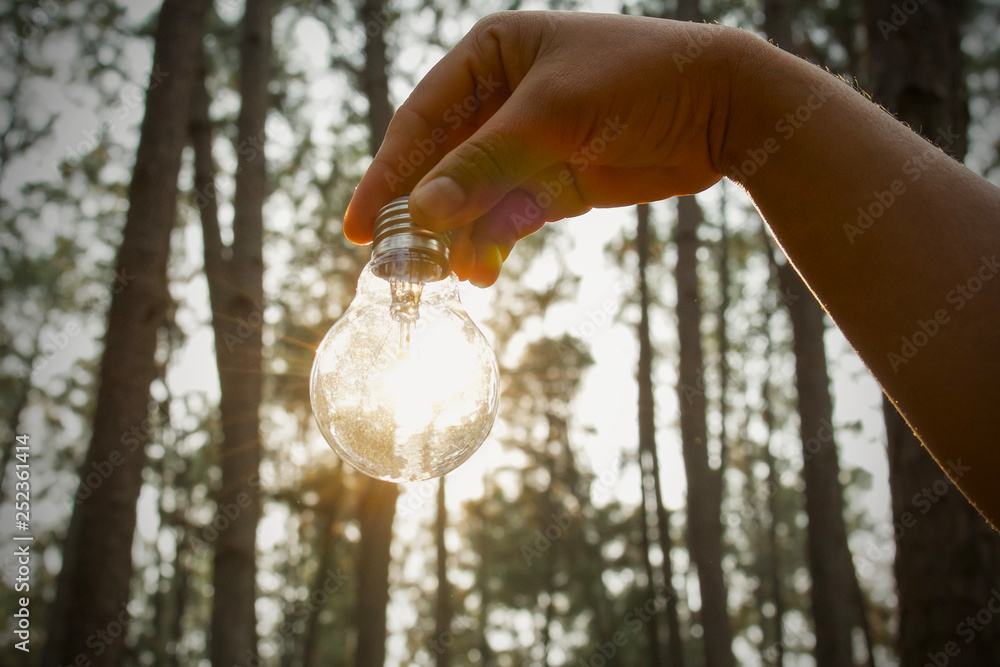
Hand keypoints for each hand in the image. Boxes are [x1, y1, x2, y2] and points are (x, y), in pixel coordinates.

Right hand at [343, 11, 748, 285]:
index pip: (423, 120)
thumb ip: (485, 163)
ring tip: (457, 275)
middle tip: (398, 265)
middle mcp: (500, 99)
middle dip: (424, 216)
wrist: (720, 108)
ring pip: (474, 198)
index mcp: (490, 56)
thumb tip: (422, 212)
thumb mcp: (553, 115)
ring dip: (462, 238)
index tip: (361, 227)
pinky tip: (485, 269)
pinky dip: (495, 243)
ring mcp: (526, 144)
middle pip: (442, 165)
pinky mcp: (553, 183)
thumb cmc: (637, 81)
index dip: (389, 174)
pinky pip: (508, 217)